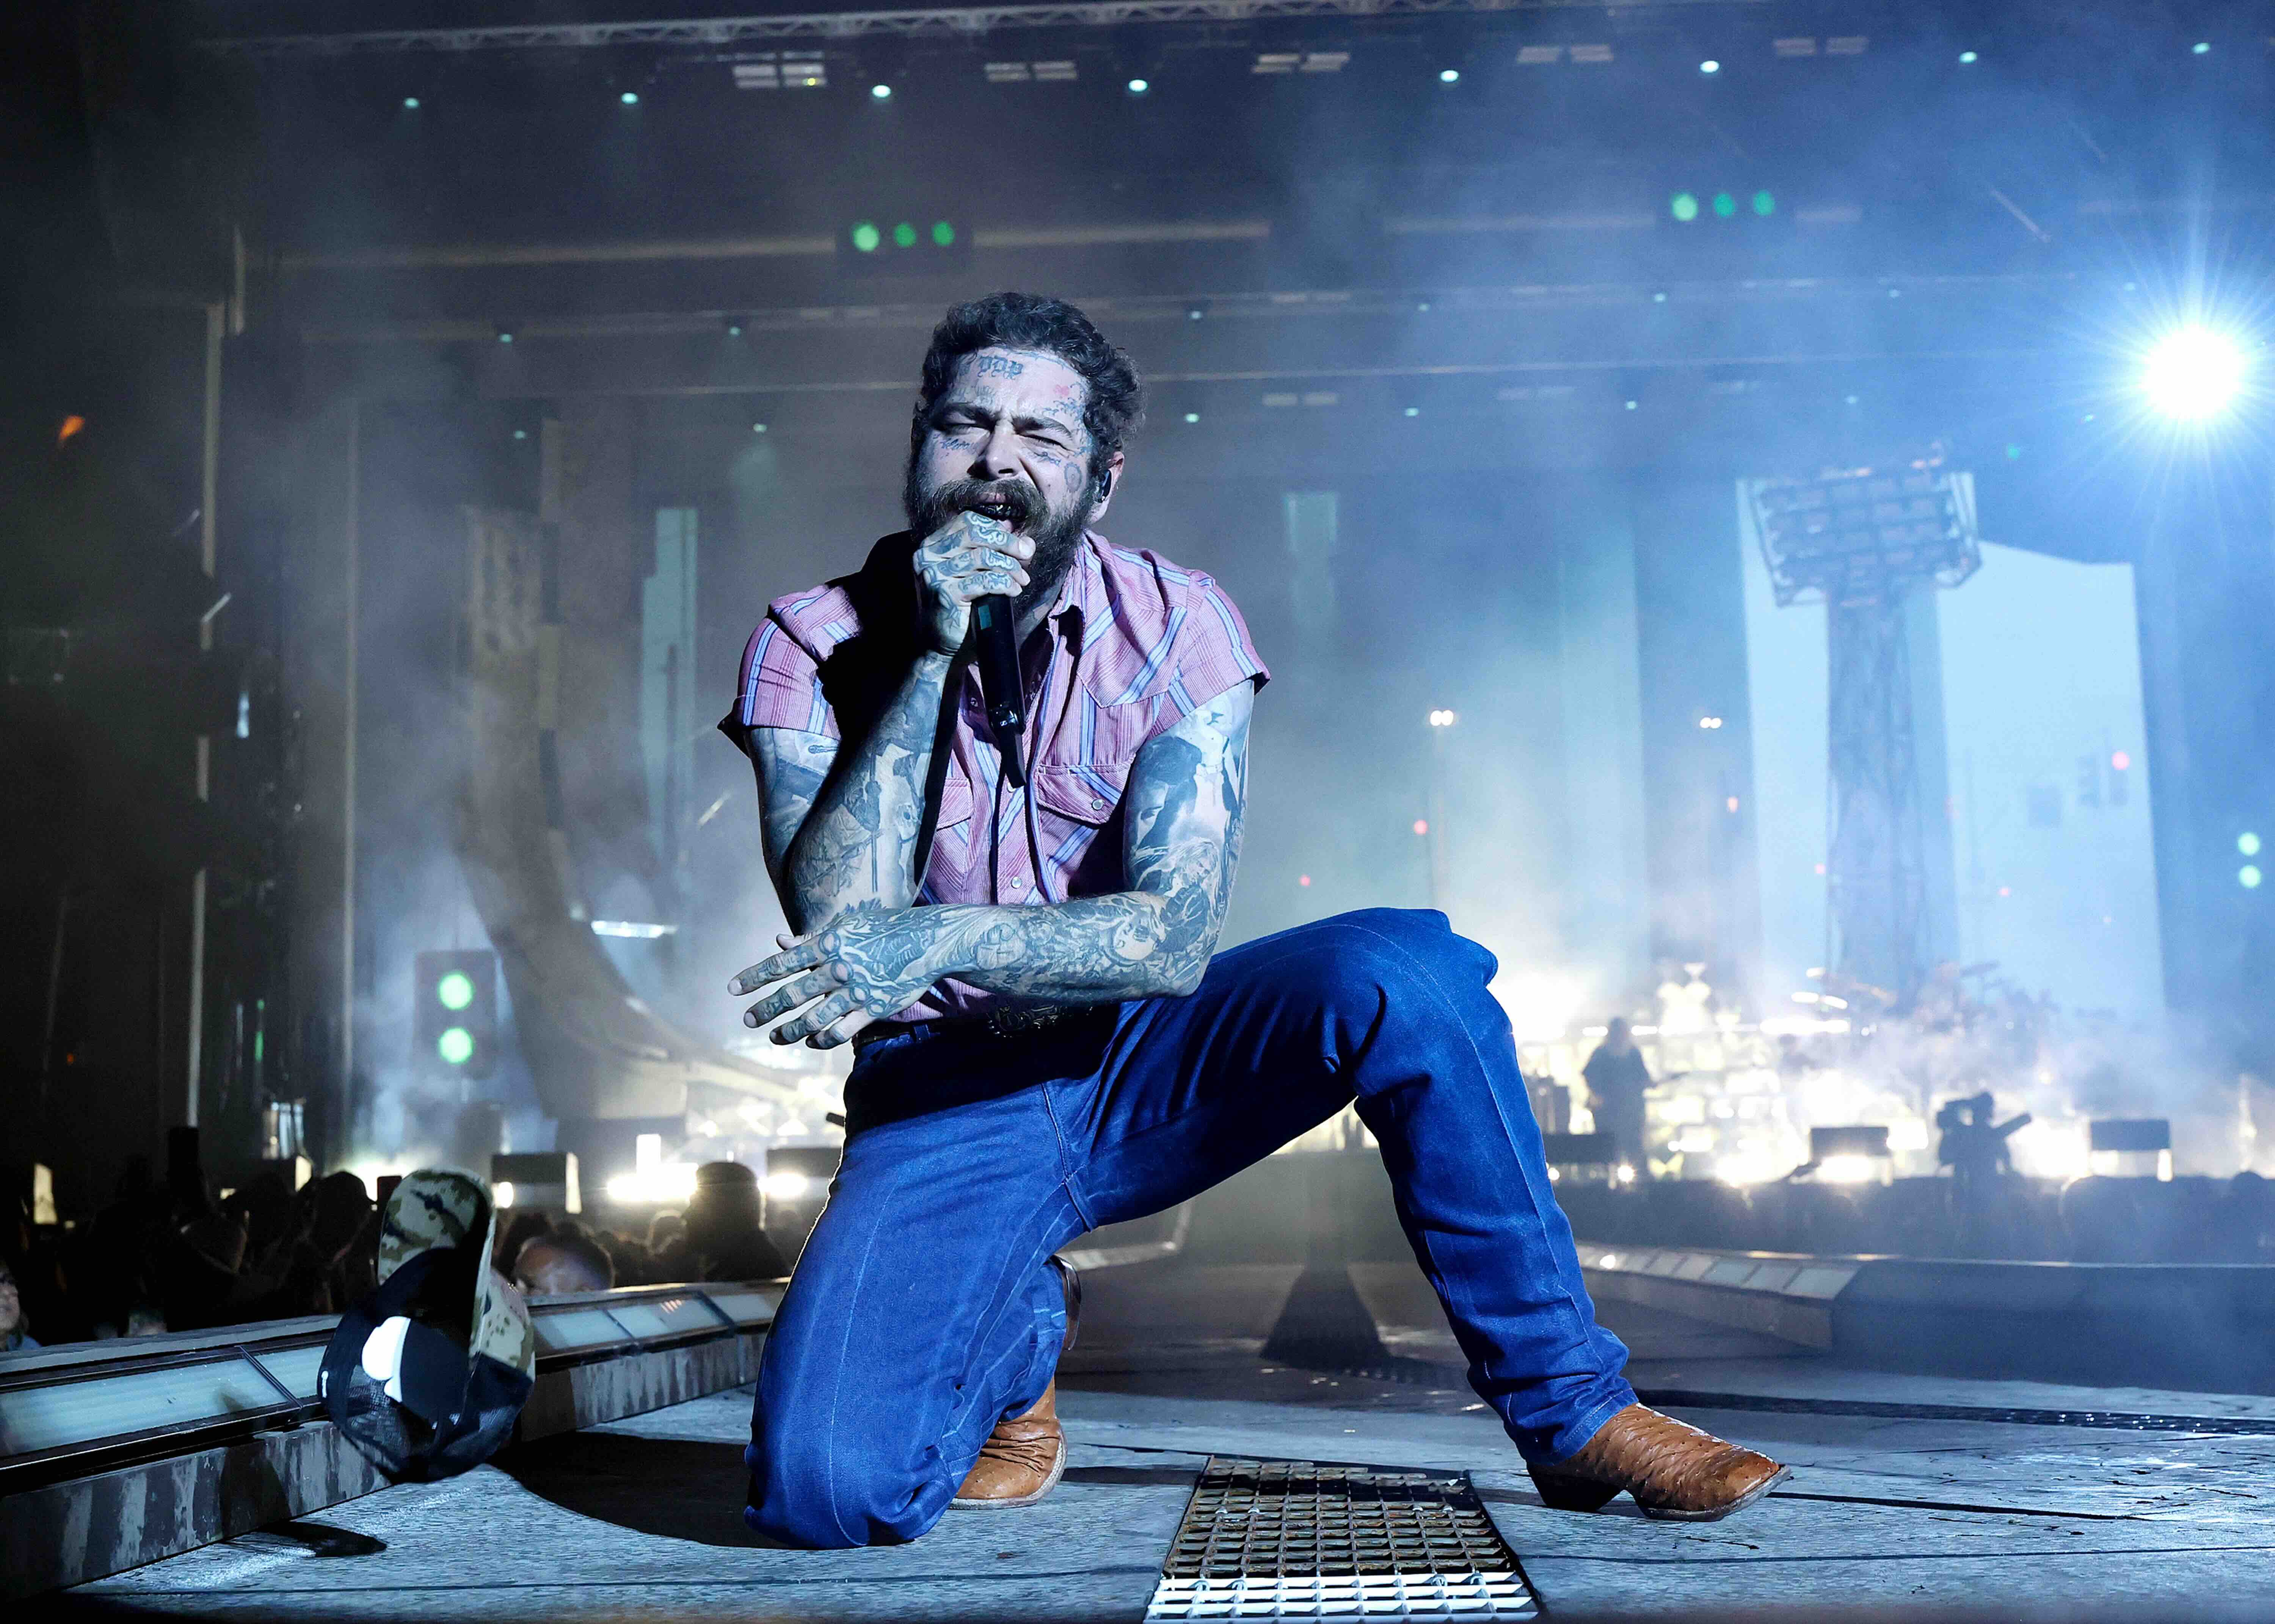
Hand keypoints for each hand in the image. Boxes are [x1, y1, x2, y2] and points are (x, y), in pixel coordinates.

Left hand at [729, 907, 952, 1047]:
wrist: (926, 942)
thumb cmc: (883, 929)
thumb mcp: (846, 927)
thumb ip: (812, 939)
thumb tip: (779, 941)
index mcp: (828, 945)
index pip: (781, 964)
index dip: (754, 977)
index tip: (732, 989)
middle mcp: (837, 969)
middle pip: (791, 995)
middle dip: (765, 1009)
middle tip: (748, 1019)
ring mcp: (854, 992)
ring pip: (812, 1019)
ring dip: (789, 1031)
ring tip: (774, 1037)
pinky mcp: (872, 1009)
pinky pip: (840, 1031)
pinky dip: (822, 1039)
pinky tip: (811, 1041)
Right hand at [914, 513, 1032, 654]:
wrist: (938, 647)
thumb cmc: (957, 608)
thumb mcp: (969, 573)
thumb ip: (986, 549)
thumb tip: (1014, 529)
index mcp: (933, 545)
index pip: (968, 521)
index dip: (997, 528)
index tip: (1018, 544)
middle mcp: (928, 556)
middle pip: (976, 534)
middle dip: (1008, 543)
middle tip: (1026, 556)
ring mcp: (935, 575)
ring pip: (983, 557)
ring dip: (1010, 568)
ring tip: (1022, 580)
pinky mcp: (946, 595)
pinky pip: (985, 581)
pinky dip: (1005, 584)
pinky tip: (1013, 591)